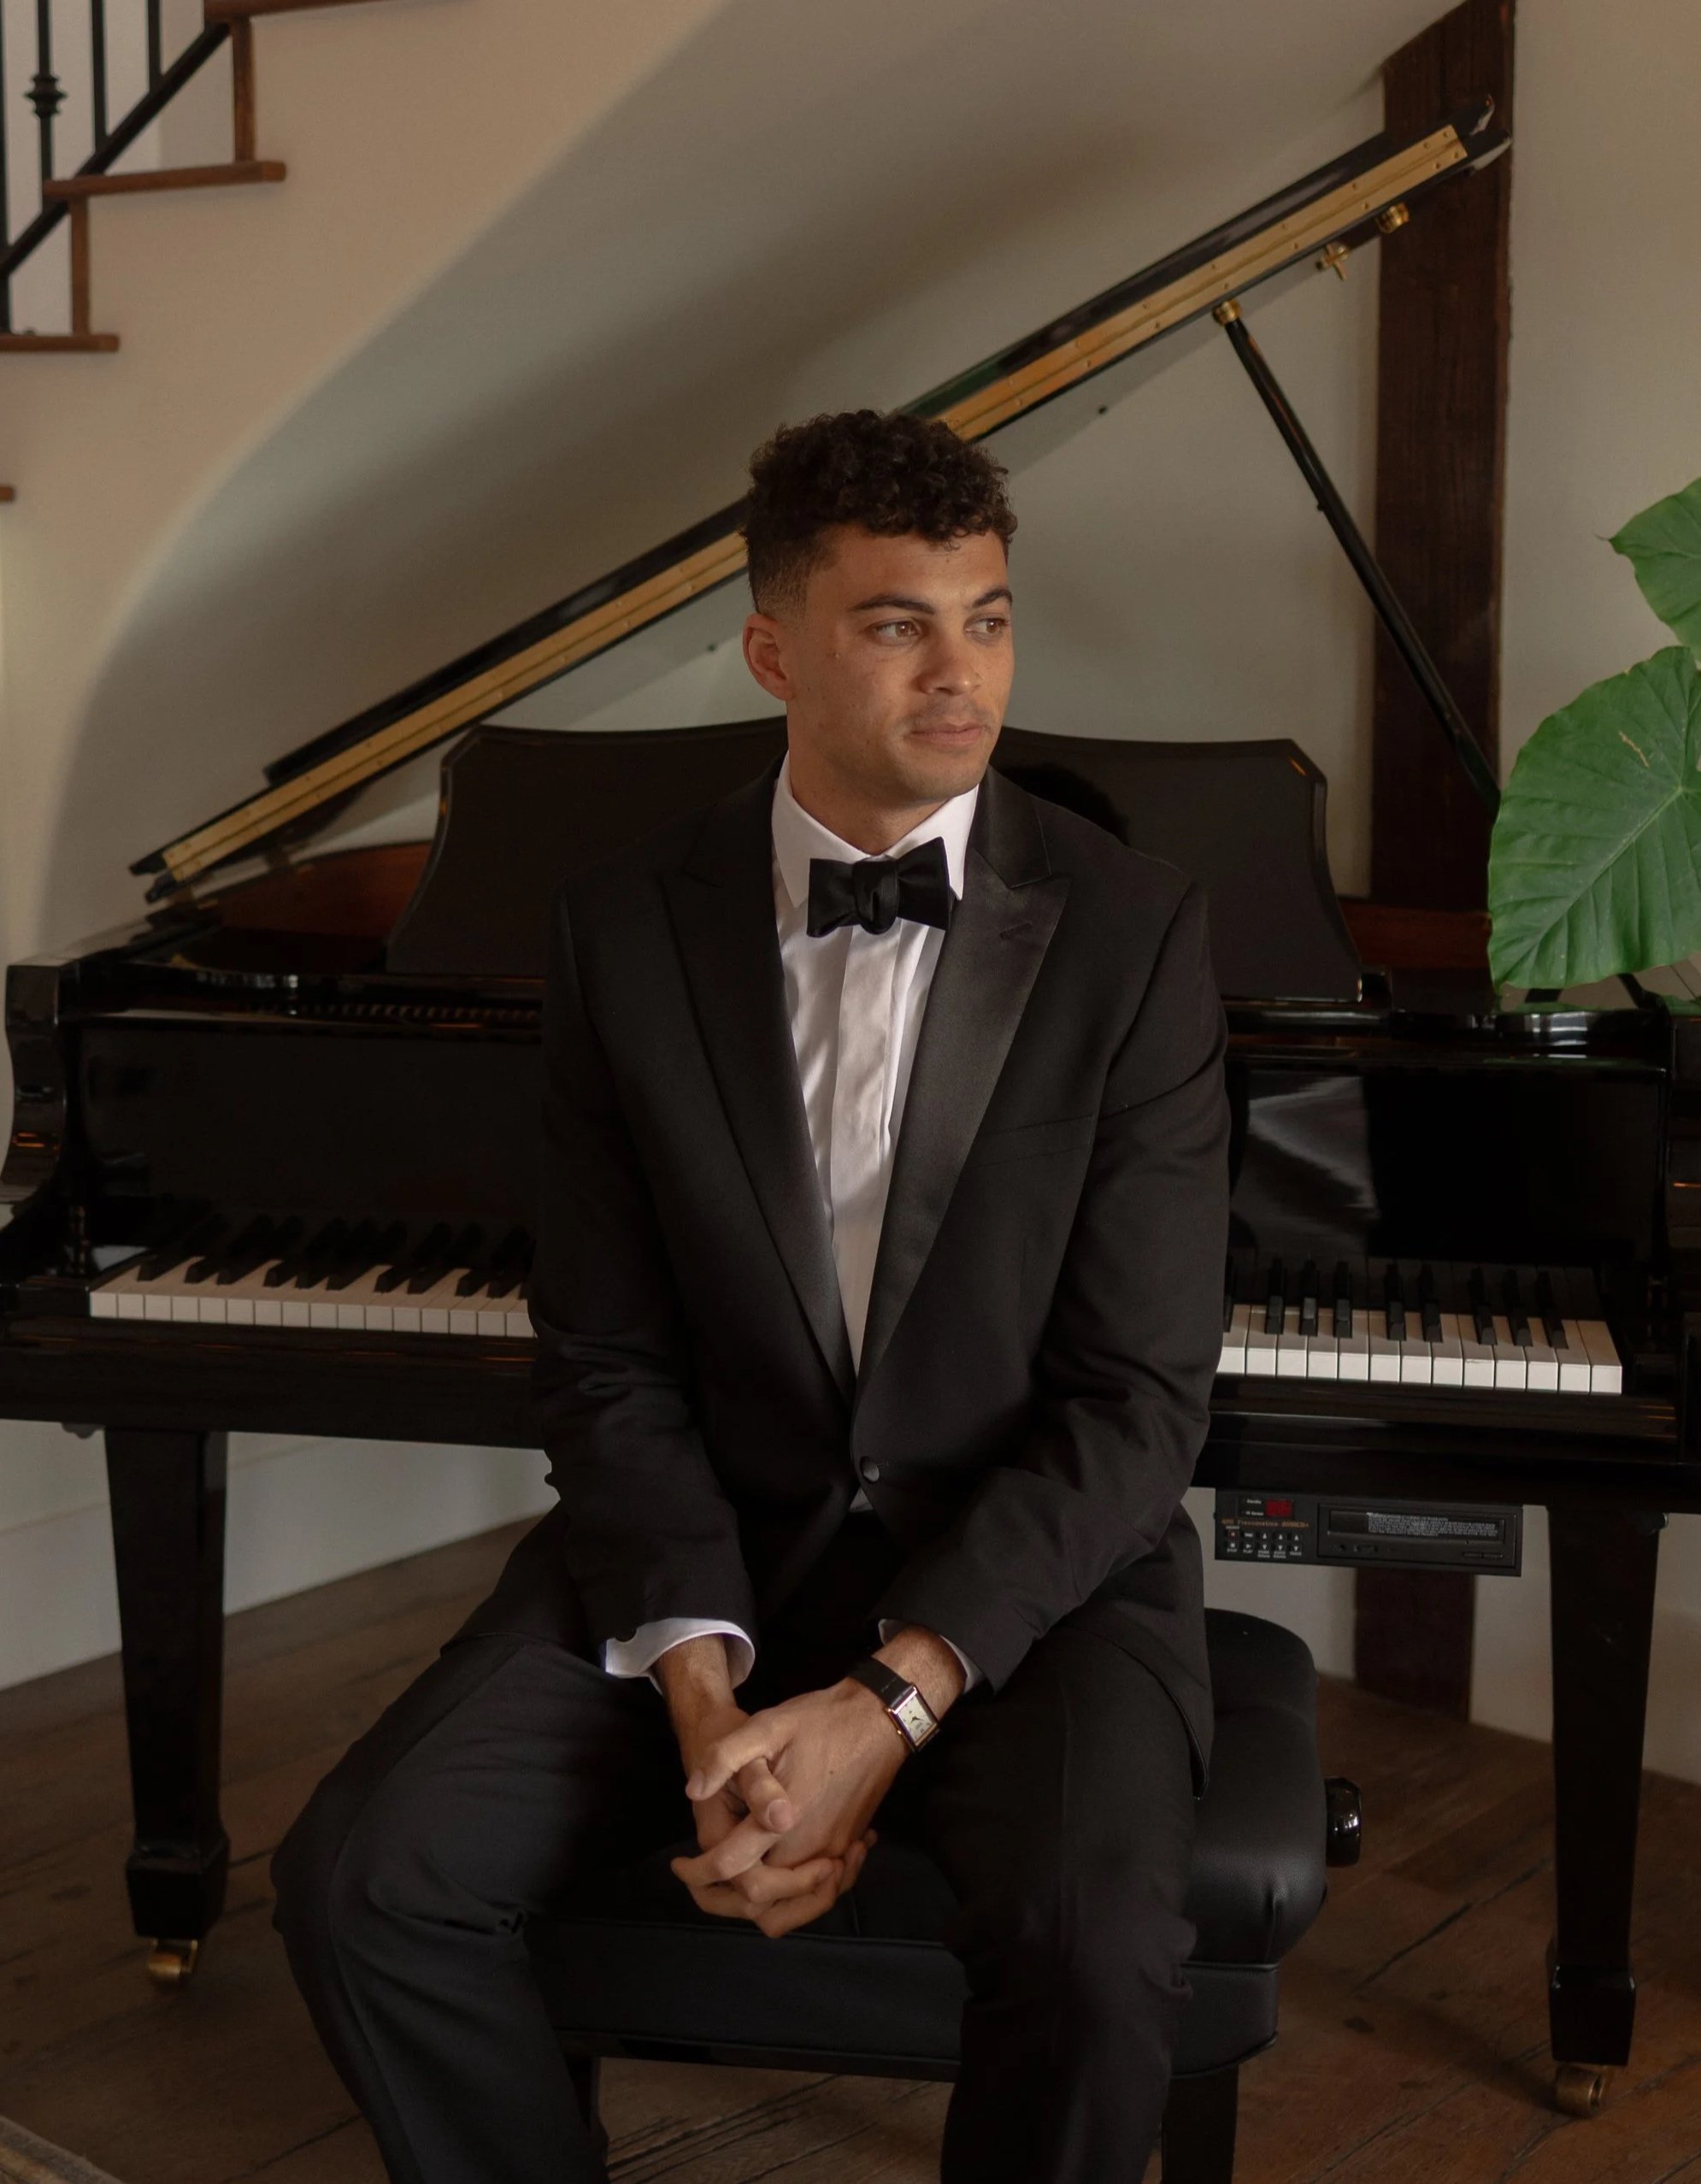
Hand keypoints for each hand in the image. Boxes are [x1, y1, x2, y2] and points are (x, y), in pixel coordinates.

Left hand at [673, 1677, 902, 1937]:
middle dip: (726, 1898)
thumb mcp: (767, 1725)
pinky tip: (780, 1862)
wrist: (879, 1718)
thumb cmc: (820, 1720)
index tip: (680, 1865)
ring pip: (795, 1907)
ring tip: (738, 1878)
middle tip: (703, 1879)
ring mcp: (833, 1852)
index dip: (698, 1873)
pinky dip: (798, 1892)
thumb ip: (727, 1757)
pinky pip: (821, 1891)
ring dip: (764, 1902)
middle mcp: (807, 1848)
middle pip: (760, 1901)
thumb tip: (694, 1790)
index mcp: (780, 1822)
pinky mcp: (849, 1848)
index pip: (730, 1869)